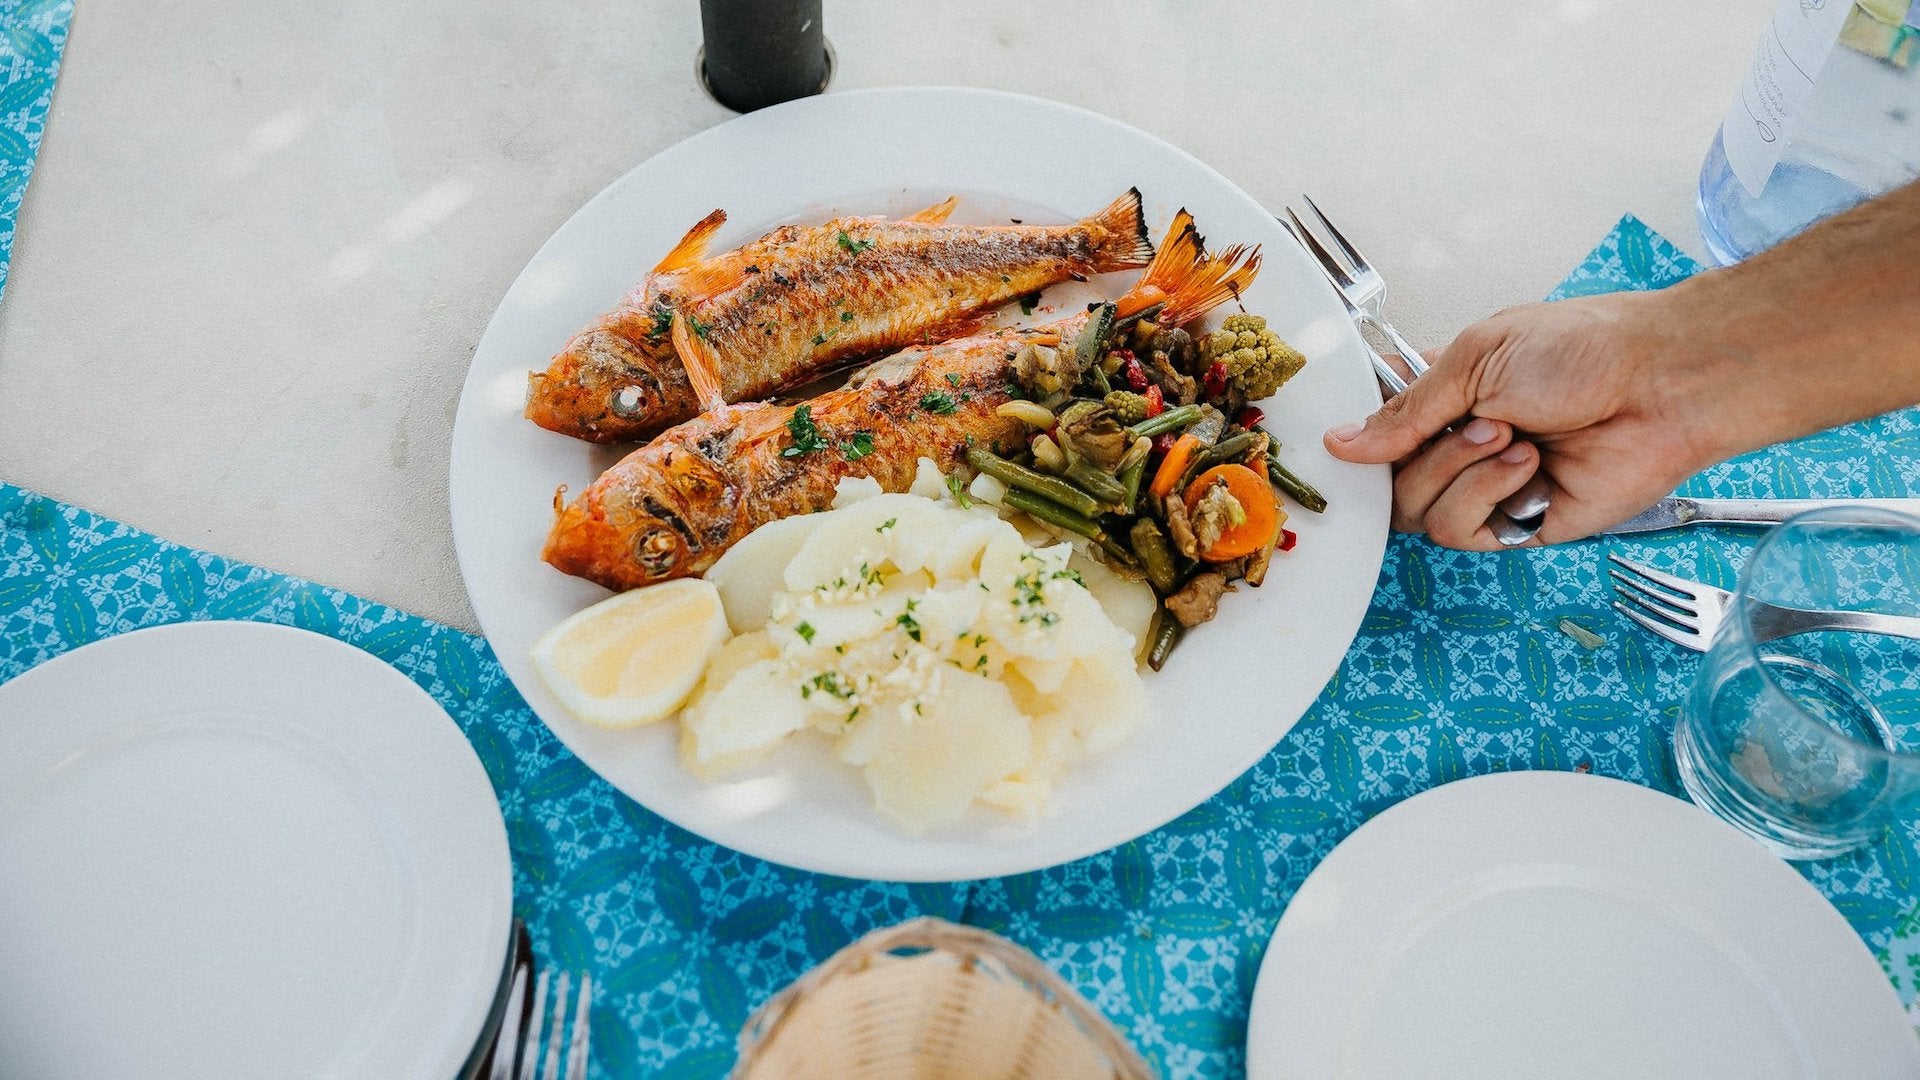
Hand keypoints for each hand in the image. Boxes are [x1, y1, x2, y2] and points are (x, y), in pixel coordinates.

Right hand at [1322, 291, 1731, 548]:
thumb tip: (1341, 442)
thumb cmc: (1582, 350)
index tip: (1347, 433)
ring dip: (1457, 470)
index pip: (1375, 430)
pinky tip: (1527, 466)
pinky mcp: (1518, 526)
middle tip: (1477, 422)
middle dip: (1421, 453)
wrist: (1659, 384)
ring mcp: (1487, 488)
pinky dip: (1484, 496)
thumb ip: (1404, 409)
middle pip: (1388, 481)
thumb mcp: (1474, 358)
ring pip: (1418, 510)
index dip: (1359, 436)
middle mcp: (1459, 445)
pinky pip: (1462, 532)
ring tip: (1510, 437)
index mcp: (1445, 396)